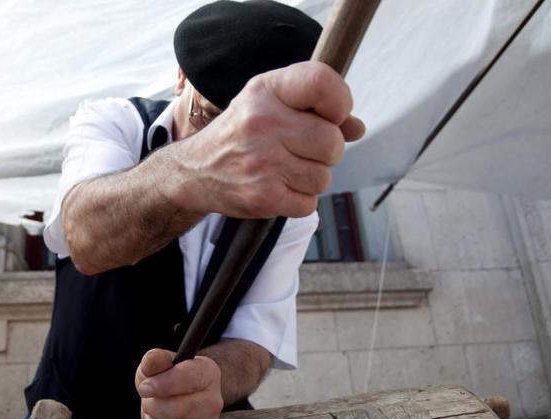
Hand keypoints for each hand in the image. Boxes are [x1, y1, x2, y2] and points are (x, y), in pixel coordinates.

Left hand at [129, 349, 223, 418]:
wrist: (181, 396)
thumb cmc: (168, 378)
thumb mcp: (159, 363)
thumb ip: (155, 360)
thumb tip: (153, 360)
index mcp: (208, 373)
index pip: (187, 379)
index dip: (161, 384)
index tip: (144, 386)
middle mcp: (214, 402)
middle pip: (177, 410)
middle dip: (152, 405)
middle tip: (148, 400)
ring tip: (149, 415)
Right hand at [172, 60, 364, 218]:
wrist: (194, 172)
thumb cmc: (241, 133)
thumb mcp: (270, 104)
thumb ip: (316, 109)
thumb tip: (356, 129)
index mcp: (266, 91)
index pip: (322, 83)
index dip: (340, 102)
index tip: (332, 114)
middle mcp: (262, 123)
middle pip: (332, 143)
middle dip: (325, 151)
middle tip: (301, 149)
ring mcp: (262, 163)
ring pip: (324, 177)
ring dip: (311, 177)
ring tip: (284, 169)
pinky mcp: (262, 197)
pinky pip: (309, 203)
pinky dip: (299, 199)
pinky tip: (278, 187)